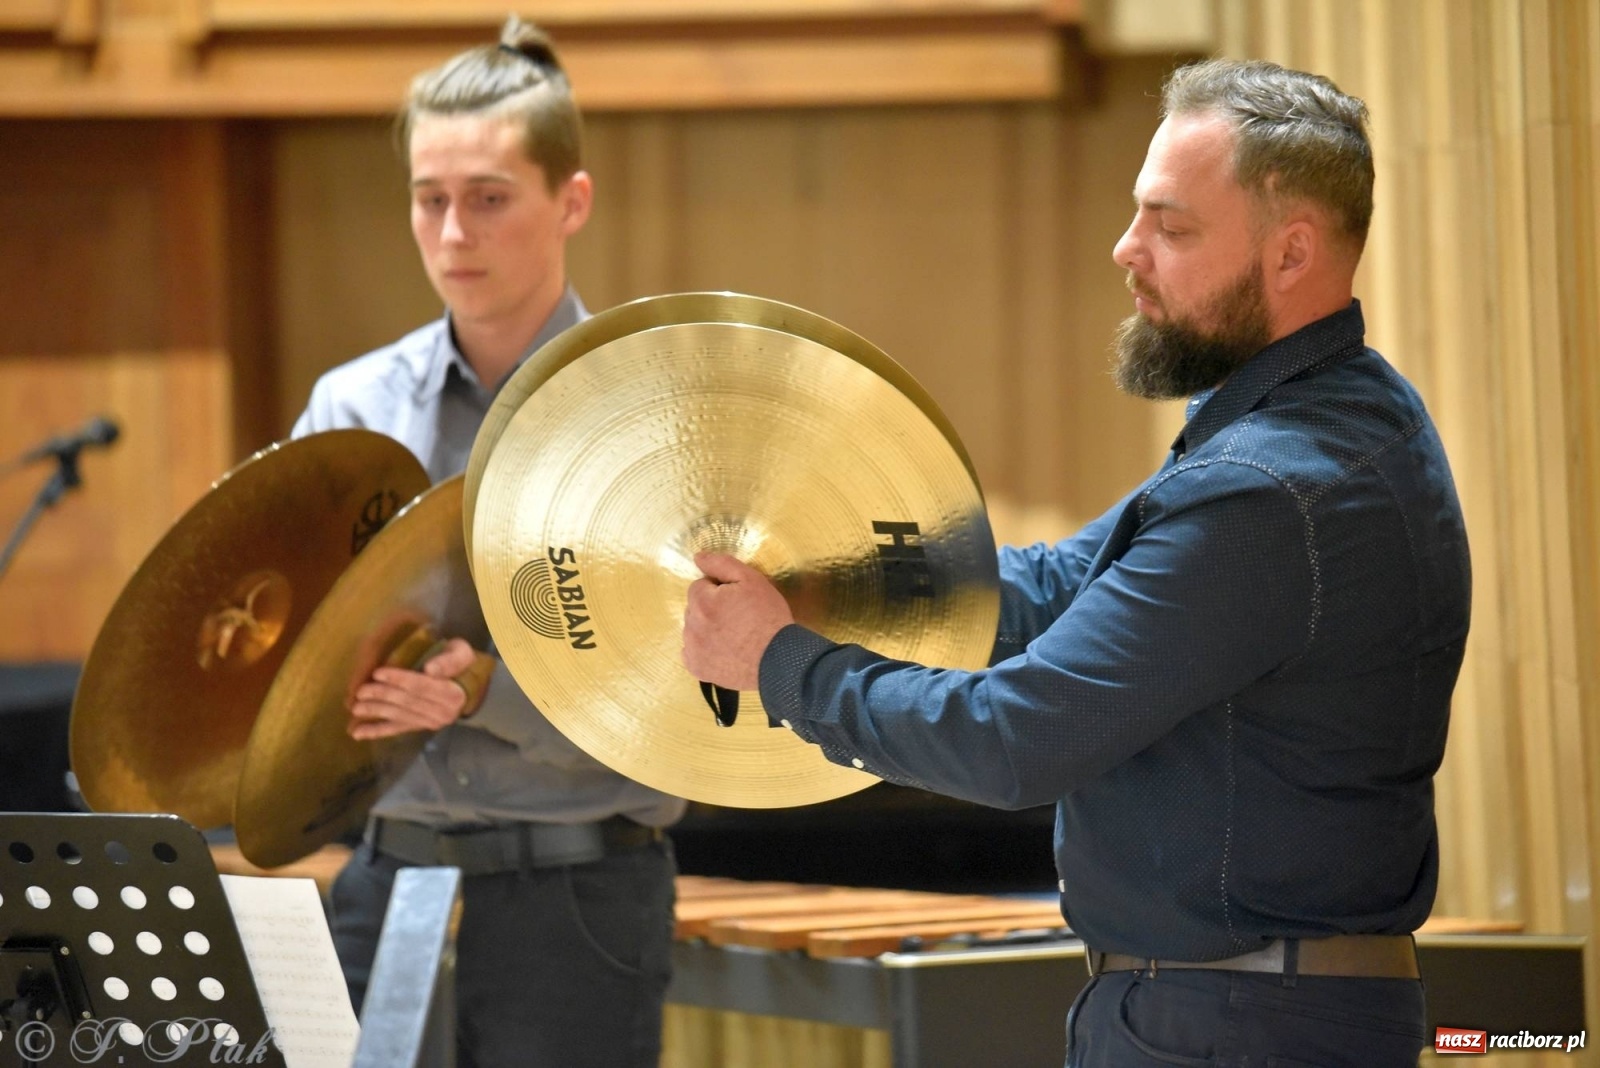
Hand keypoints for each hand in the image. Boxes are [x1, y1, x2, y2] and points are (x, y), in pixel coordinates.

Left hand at [349, 637, 484, 740]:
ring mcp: (429, 722)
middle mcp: (442, 712)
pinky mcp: (419, 727)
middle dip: (382, 696)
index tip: (378, 673)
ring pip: (399, 716)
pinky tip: (357, 733)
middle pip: (407, 702)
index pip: (422, 686)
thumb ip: (449, 660)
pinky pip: (396, 730)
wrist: (470, 687)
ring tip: (356, 708)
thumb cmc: (462, 665)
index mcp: (452, 693)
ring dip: (376, 713)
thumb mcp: (462, 653)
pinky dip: (376, 732)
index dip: (399, 679)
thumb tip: (429, 670)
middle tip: (361, 691)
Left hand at [682, 552, 793, 690]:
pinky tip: (724, 651)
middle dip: (711, 608)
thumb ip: (722, 564)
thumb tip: (697, 557)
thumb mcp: (752, 580)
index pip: (700, 586)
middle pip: (695, 608)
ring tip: (733, 636)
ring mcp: (692, 649)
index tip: (737, 600)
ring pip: (693, 629)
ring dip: (706, 628)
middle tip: (738, 618)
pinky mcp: (696, 668)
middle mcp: (691, 626)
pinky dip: (704, 650)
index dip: (720, 590)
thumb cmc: (768, 617)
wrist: (779, 659)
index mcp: (702, 601)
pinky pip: (692, 652)